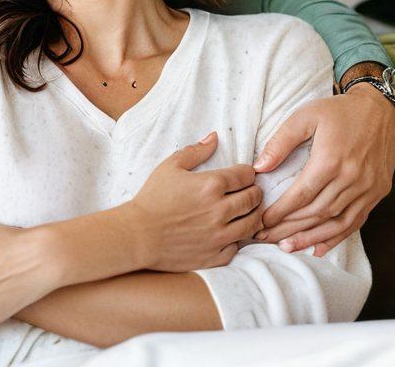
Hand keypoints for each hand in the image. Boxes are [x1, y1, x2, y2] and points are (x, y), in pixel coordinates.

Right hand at [123, 131, 263, 271]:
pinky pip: (238, 247)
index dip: (248, 173)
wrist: (139, 234)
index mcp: (211, 185)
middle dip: (255, 192)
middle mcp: (220, 210)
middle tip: (250, 191)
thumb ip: (195, 151)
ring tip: (246, 211)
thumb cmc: (152, 198)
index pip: (246, 175)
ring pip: (253, 224)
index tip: (244, 175)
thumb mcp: (170, 167)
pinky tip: (230, 232)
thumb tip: (214, 137)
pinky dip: (238, 239)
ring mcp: (219, 235)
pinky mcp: (215, 256)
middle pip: (254, 198)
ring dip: (253, 215)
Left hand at [253, 82, 394, 255]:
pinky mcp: (379, 192)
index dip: (280, 211)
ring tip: (287, 247)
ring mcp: (368, 188)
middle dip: (289, 228)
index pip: (301, 195)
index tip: (262, 221)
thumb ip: (281, 141)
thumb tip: (260, 167)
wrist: (379, 109)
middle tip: (266, 237)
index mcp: (331, 159)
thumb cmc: (338, 112)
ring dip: (310, 237)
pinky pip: (356, 221)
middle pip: (316, 212)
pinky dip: (337, 237)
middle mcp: (352, 178)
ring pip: (335, 221)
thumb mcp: (305, 116)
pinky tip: (319, 247)